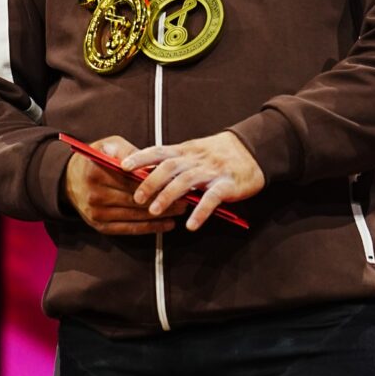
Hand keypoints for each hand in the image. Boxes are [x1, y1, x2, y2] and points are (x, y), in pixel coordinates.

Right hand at [63, 135, 187, 235]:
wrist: (69, 179)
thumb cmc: (96, 158)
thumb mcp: (110, 145)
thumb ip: (130, 152)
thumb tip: (153, 163)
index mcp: (97, 173)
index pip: (132, 181)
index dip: (157, 182)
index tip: (177, 182)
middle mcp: (95, 196)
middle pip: (136, 200)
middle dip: (163, 200)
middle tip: (186, 199)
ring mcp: (97, 214)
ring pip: (135, 216)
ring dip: (160, 215)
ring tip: (181, 210)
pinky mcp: (100, 226)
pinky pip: (128, 229)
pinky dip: (149, 228)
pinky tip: (166, 224)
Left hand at [121, 131, 264, 231]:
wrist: (252, 150)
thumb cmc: (217, 154)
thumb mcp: (194, 151)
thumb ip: (173, 161)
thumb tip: (145, 172)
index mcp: (185, 151)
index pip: (158, 151)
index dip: (140, 157)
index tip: (122, 166)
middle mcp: (196, 159)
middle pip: (169, 167)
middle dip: (150, 182)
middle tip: (136, 198)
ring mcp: (211, 171)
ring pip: (186, 181)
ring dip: (168, 196)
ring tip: (155, 211)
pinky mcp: (227, 184)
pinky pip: (212, 198)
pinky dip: (200, 212)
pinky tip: (191, 225)